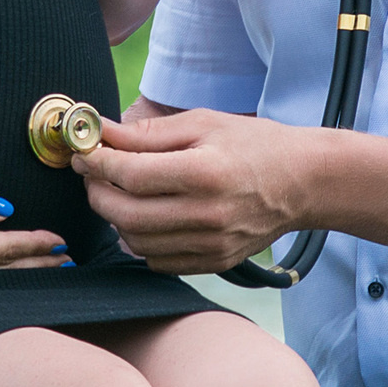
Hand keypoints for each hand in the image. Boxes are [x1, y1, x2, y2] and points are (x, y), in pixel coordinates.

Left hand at [73, 110, 316, 274]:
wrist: (304, 182)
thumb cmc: (254, 145)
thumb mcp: (203, 123)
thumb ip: (149, 133)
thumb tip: (101, 132)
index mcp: (204, 172)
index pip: (130, 174)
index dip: (98, 163)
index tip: (83, 153)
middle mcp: (207, 214)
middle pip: (125, 213)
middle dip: (98, 192)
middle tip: (93, 174)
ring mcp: (211, 244)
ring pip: (136, 242)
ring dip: (116, 218)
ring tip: (119, 193)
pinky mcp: (214, 263)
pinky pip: (158, 262)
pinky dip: (141, 242)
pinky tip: (146, 217)